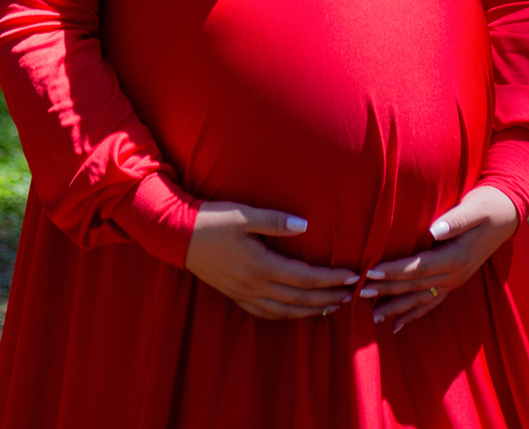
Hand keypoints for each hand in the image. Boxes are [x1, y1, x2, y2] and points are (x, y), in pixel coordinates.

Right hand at [184, 202, 359, 320]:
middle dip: (327, 298)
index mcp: (260, 265)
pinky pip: (268, 313)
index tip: (350, 276)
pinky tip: (296, 311)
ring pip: (286, 310)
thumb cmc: (213, 220)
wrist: (178, 236)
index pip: (304, 277)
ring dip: (311, 310)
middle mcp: (255, 286)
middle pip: (299, 299)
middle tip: (350, 295)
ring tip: (332, 306)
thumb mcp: (244, 214)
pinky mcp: (236, 296)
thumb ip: (275, 220)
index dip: (329, 279)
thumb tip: (304, 225)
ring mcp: (244, 294)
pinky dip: (288, 314)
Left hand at [360, 185, 519, 333]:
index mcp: (456, 257)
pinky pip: (432, 303)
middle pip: (415, 286)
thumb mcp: (474, 208)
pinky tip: (399, 325)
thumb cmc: (487, 205)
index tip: (371, 272)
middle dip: (387, 290)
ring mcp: (455, 281)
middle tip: (359, 295)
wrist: (507, 214)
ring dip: (397, 308)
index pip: (418, 267)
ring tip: (373, 318)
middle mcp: (454, 275)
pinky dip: (414, 314)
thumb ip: (454, 221)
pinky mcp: (455, 281)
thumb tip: (433, 230)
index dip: (394, 270)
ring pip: (421, 299)